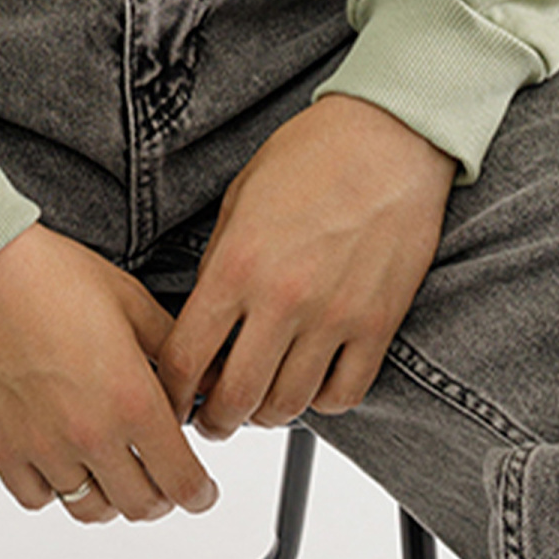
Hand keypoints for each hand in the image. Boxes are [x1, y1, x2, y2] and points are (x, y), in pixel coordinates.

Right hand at [0, 222, 218, 524]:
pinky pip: (37, 498)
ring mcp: (43, 447)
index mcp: (131, 398)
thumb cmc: (46, 273)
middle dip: (162, 496)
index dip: (199, 493)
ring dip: (110, 498)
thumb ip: (172, 347)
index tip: (199, 490)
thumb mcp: (129, 300)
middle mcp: (90, 433)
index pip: (183, 481)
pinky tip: (61, 461)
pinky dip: (55, 489)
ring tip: (112, 472)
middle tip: (161, 478)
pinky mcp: (1, 447)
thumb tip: (201, 379)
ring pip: (91, 510)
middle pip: (142, 506)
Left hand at [158, 96, 455, 440]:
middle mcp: (282, 299)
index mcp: (237, 264)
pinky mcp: (378, 326)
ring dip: (265, 415)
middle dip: (215, 420)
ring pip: (287, 407)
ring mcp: (333, 318)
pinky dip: (320, 402)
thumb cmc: (310, 156)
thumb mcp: (240, 200)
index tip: (171, 398)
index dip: (171, 391)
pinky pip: (343, 396)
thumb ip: (218, 264)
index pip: (186, 357)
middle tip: (212, 418)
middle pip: (235, 399)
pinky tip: (308, 382)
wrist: (387, 138)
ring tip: (258, 404)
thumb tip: (203, 325)